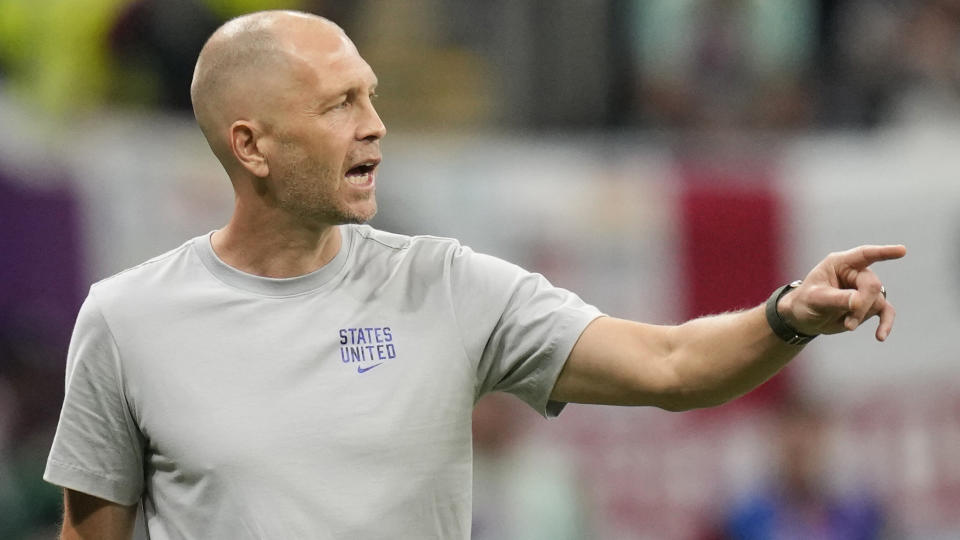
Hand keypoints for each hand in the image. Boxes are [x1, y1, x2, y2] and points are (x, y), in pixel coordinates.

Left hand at [778, 245, 906, 340]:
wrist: (803, 317)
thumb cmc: (805, 302)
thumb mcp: (815, 299)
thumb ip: (837, 299)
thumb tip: (859, 302)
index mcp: (840, 263)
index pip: (864, 254)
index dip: (883, 252)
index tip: (902, 250)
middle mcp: (855, 273)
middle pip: (872, 284)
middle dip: (862, 304)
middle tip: (848, 322)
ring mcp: (864, 289)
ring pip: (877, 301)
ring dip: (862, 316)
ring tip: (847, 324)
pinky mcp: (869, 305)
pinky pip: (886, 312)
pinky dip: (885, 323)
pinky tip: (880, 336)